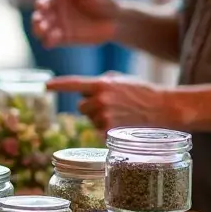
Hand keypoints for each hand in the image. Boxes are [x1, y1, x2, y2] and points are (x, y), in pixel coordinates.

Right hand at [31, 0, 120, 47]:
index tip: (42, 7)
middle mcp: (55, 10)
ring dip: (38, 30)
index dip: (41, 3)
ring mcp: (58, 25)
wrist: (117, 20)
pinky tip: (54, 39)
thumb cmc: (104, 1)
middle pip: (39, 15)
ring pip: (41, 29)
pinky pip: (50, 41)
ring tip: (44, 31)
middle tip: (41, 23)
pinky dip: (48, 41)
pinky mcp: (62, 39)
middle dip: (37, 19)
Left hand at [47, 72, 171, 131]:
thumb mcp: (121, 80)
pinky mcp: (110, 131)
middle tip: (111, 106)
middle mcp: (100, 100)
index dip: (59, 85)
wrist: (164, 108)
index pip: (74, 83)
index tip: (46, 86)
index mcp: (101, 84)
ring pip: (90, 119)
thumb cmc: (143, 92)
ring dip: (100, 118)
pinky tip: (122, 123)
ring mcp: (104, 116)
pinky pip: (99, 130)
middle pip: (81, 106)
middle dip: (92, 106)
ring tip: (120, 114)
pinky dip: (107, 129)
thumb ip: (102, 82)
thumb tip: (86, 89)